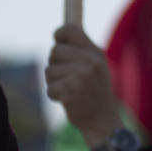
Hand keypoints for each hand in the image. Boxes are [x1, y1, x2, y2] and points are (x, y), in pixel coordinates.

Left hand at [46, 25, 122, 143]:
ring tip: (68, 90)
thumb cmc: (95, 93)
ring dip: (54, 82)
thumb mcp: (96, 67)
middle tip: (65, 77)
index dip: (59, 34)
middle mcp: (90, 62)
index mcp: (96, 53)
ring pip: (49, 71)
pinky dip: (54, 95)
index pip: (71, 30)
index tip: (57, 40)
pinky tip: (67, 100)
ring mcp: (81, 76)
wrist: (102, 120)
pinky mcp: (71, 91)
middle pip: (55, 51)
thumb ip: (82, 52)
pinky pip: (50, 88)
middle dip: (54, 64)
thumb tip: (58, 39)